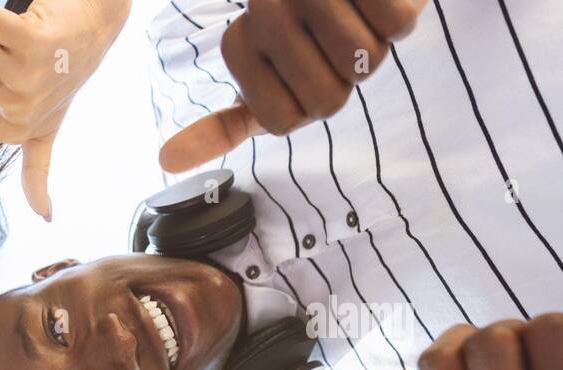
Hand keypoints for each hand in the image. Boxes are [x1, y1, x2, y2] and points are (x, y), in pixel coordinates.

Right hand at [0, 0, 130, 218]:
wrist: (94, 25)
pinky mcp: (32, 41)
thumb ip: (36, 172)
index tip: (11, 80)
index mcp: (14, 132)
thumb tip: (46, 218)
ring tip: (25, 40)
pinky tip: (27, 22)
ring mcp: (28, 78)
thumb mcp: (48, 129)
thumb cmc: (63, 75)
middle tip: (21, 57)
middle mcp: (21, 110)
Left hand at [159, 0, 426, 172]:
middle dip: (341, 84)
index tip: (300, 72)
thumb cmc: (308, 37)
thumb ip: (224, 124)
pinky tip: (374, 1)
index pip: (282, 123)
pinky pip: (396, 24)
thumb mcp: (261, 81)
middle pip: (327, 103)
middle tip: (333, 49)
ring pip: (363, 64)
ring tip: (354, 22)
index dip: (304, 110)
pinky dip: (397, 19)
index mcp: (239, 42)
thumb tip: (166, 159)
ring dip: (372, 51)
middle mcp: (265, 9)